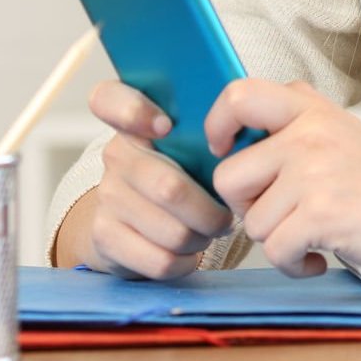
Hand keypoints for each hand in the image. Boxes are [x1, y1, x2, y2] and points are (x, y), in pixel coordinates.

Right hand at [79, 80, 232, 279]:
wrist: (136, 223)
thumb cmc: (186, 174)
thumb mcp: (198, 143)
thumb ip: (218, 126)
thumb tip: (255, 128)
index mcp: (137, 123)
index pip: (108, 99)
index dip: (133, 110)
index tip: (165, 125)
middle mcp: (115, 156)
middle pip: (168, 188)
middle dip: (210, 210)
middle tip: (226, 215)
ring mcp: (107, 197)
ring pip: (171, 229)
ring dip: (202, 236)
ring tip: (209, 231)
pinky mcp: (105, 236)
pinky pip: (160, 259)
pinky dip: (186, 261)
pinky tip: (191, 252)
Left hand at [204, 79, 360, 281]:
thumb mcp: (337, 132)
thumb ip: (292, 118)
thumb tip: (234, 128)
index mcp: (312, 111)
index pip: (240, 95)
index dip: (216, 124)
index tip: (224, 150)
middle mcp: (312, 135)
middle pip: (228, 176)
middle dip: (246, 206)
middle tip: (280, 211)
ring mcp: (316, 173)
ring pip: (251, 222)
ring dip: (276, 239)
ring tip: (309, 232)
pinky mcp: (321, 213)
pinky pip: (273, 250)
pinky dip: (292, 264)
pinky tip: (314, 256)